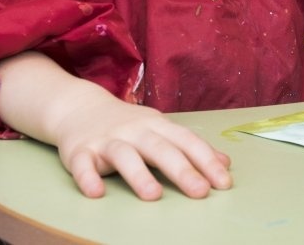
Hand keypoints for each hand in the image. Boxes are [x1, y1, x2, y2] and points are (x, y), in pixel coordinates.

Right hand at [0, 52, 231, 200]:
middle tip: (201, 191)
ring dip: (138, 175)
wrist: (79, 107)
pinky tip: (96, 193)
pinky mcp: (79, 152)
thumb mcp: (161, 129)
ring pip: (123, 155)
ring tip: (154, 196)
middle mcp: (134, 131)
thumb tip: (224, 163)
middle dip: (182, 170)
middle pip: (160, 148)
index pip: (186, 141)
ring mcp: (106, 140)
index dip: (206, 161)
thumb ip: (190, 146)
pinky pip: (82, 165)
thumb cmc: (128, 124)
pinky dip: (87, 178)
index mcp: (157, 125)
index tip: (224, 182)